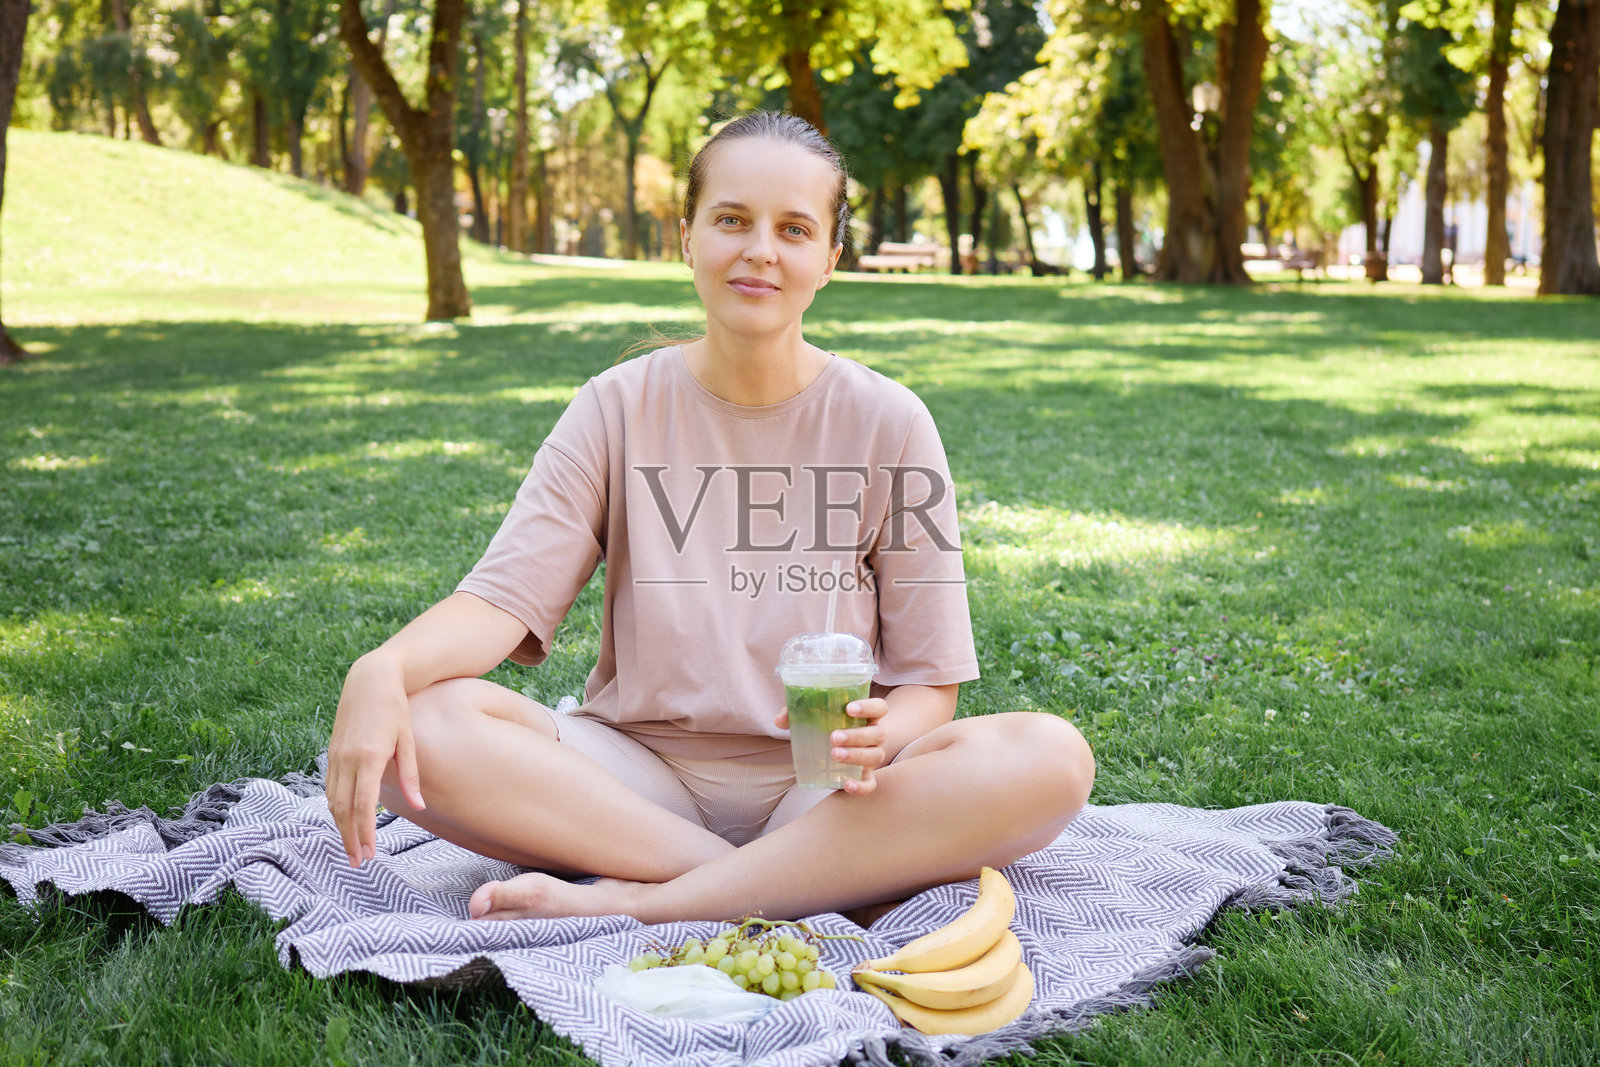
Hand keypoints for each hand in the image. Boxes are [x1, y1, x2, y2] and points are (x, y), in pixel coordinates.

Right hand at [325, 654, 424, 867]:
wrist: (370, 680)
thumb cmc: (396, 708)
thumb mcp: (409, 740)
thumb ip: (412, 775)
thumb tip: (419, 807)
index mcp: (369, 757)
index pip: (364, 804)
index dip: (365, 831)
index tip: (369, 853)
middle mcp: (347, 759)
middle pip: (344, 809)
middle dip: (350, 838)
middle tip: (358, 862)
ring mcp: (336, 755)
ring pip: (333, 800)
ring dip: (340, 826)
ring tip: (351, 847)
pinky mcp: (332, 752)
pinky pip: (330, 787)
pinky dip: (335, 808)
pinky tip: (344, 820)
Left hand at [774, 697, 889, 795]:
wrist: (841, 751)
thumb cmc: (828, 727)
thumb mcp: (814, 718)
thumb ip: (797, 714)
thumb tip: (780, 720)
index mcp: (867, 716)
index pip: (879, 707)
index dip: (869, 706)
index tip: (849, 708)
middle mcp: (875, 736)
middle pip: (877, 733)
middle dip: (856, 735)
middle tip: (833, 737)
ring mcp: (873, 757)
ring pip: (875, 756)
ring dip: (856, 756)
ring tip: (834, 755)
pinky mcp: (866, 777)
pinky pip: (870, 784)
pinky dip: (861, 786)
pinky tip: (846, 784)